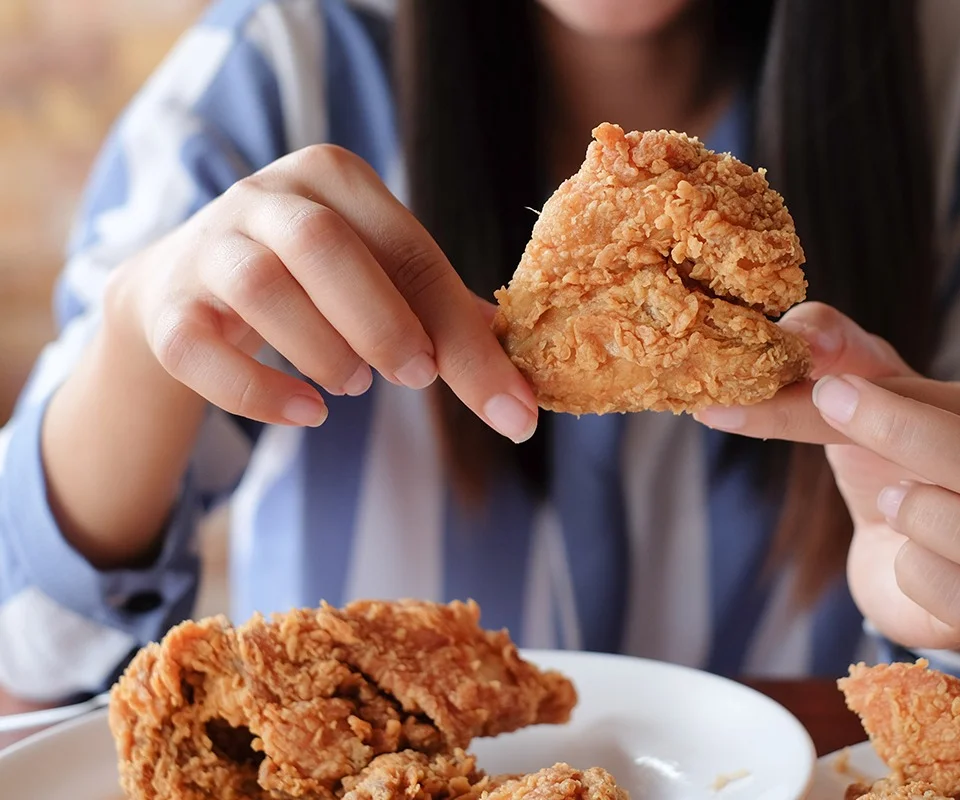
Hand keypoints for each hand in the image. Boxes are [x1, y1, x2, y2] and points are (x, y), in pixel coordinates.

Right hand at [107, 144, 537, 442]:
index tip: (504, 401)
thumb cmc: (315, 283)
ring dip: (321, 348)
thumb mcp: (382, 280)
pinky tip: (309, 415)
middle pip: (322, 244)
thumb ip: (446, 319)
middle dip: (381, 322)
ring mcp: (207, 245)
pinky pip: (200, 347)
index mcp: (335, 178)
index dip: (458, 328)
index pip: (408, 248)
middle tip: (415, 378)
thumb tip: (523, 393)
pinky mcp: (167, 306)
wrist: (188, 288)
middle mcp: (264, 195)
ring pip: (259, 286)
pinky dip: (258, 392)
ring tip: (352, 385)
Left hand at [694, 303, 959, 653]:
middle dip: (905, 438)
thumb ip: (833, 356)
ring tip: (888, 502)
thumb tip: (793, 333)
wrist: (904, 565)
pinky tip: (900, 559)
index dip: (879, 400)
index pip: (952, 405)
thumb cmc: (890, 469)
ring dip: (928, 518)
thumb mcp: (860, 402)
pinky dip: (923, 578)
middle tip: (830, 415)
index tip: (816, 386)